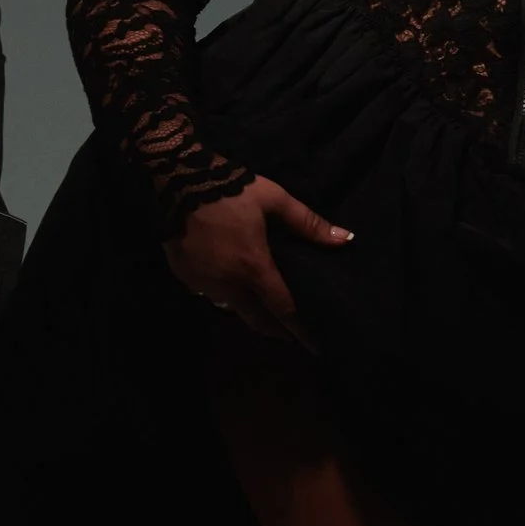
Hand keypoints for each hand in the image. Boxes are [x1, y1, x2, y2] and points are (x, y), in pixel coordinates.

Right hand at [164, 176, 353, 346]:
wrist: (178, 178)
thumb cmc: (232, 189)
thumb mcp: (275, 200)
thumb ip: (309, 223)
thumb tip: (346, 239)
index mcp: (253, 268)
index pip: (283, 309)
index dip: (301, 330)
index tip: (316, 347)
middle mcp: (228, 284)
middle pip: (257, 319)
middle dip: (276, 329)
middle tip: (291, 333)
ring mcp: (203, 283)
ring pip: (232, 308)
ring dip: (250, 310)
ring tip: (264, 307)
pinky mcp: (185, 276)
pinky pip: (210, 293)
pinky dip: (224, 293)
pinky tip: (230, 282)